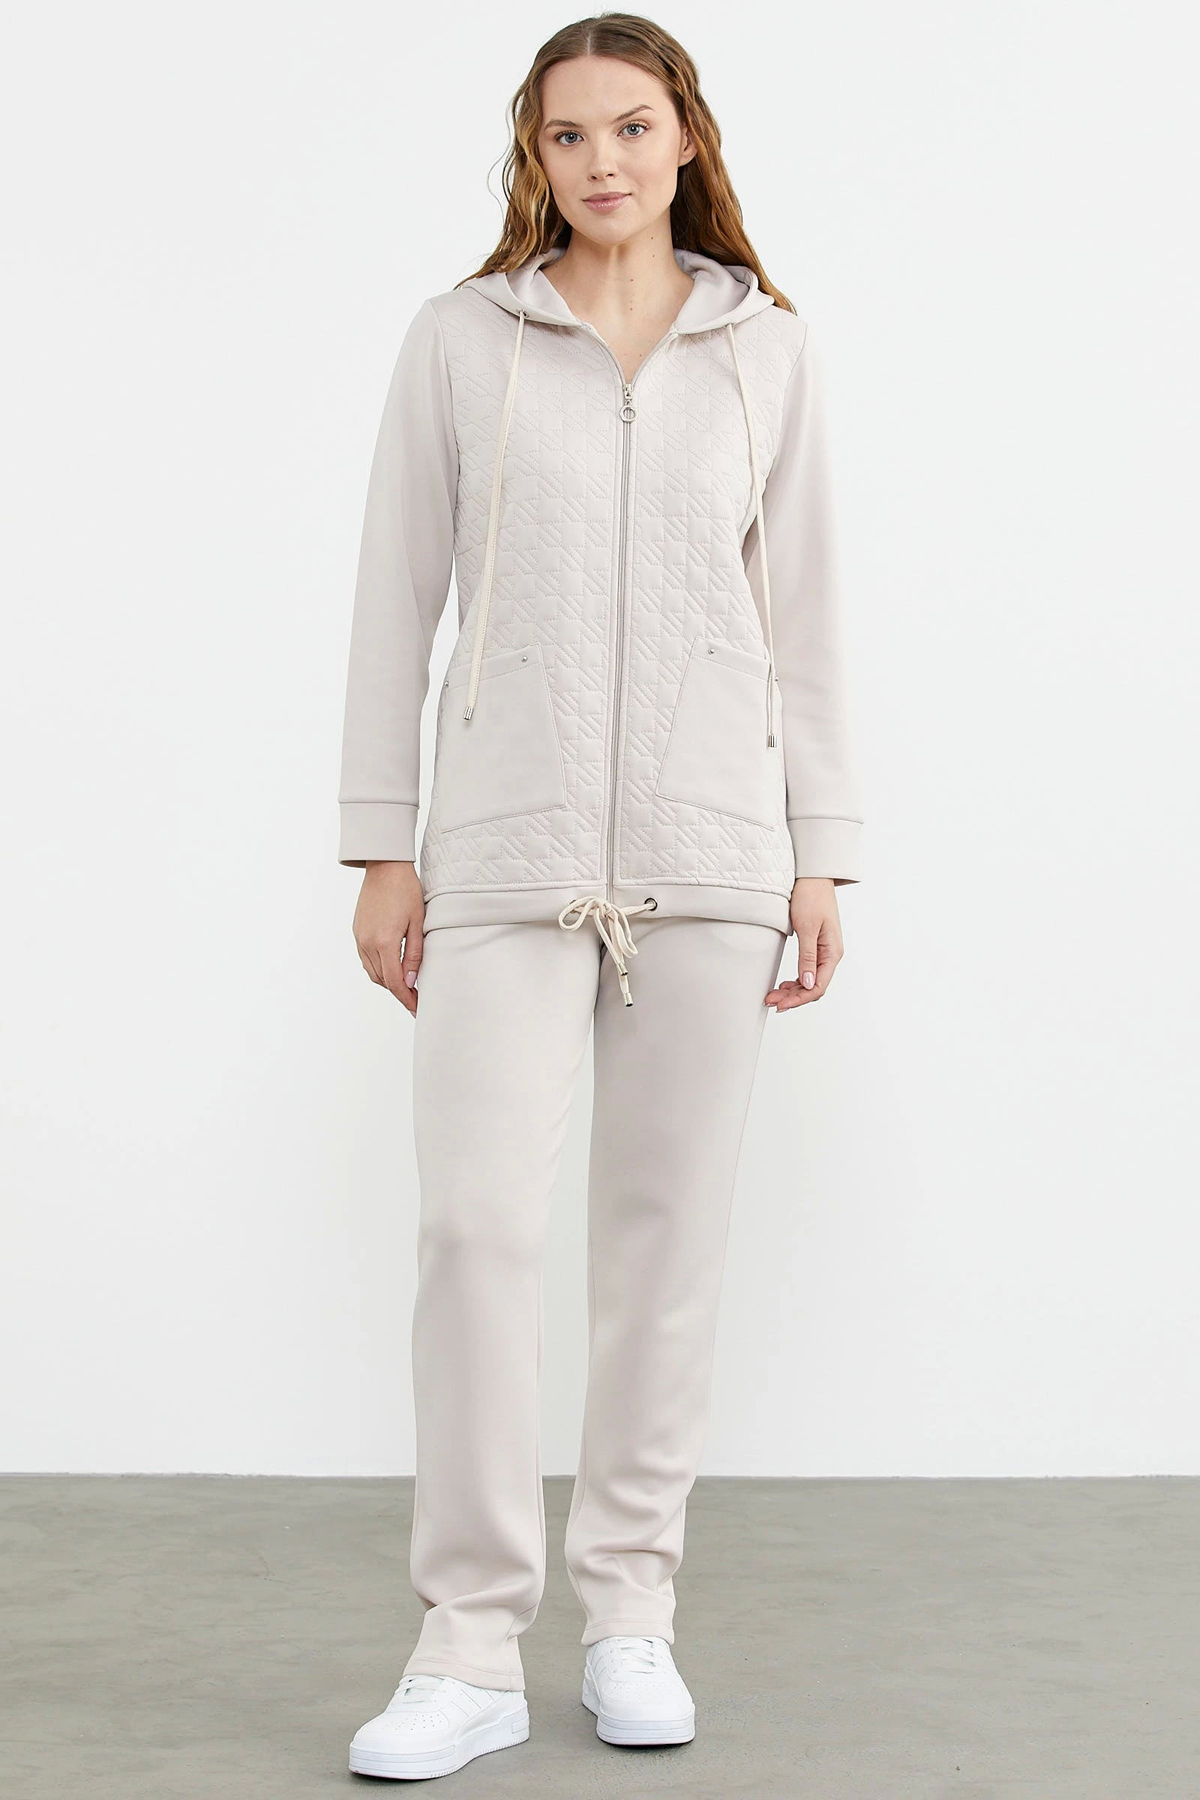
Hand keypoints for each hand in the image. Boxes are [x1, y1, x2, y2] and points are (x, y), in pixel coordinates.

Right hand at [353, 861, 424, 1015]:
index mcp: (384, 942)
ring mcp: (359, 937)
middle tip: (416, 998)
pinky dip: (378, 968)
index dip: (406, 999)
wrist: (384, 867)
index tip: (417, 1008)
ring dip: (388, 981)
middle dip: (399, 992)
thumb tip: (411, 981)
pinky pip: (366, 959)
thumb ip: (415, 955)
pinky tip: (391, 967)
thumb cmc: (406, 890)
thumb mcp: (418, 923)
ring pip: (372, 972)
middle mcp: (367, 943)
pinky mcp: (357, 931)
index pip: (395, 982)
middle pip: (382, 980)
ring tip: (406, 985)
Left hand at [765, 878, 843, 1011]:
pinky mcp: (815, 946)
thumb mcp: (807, 927)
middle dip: (793, 997)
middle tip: (770, 1001)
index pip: (818, 986)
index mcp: (832, 952)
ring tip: (774, 995)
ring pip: (809, 981)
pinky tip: (784, 983)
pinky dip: (795, 980)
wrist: (813, 877)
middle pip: (813, 987)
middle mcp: (830, 955)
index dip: (799, 999)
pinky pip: (807, 970)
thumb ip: (807, 957)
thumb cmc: (811, 897)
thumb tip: (809, 983)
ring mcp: (823, 951)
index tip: (780, 1004)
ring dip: (792, 990)